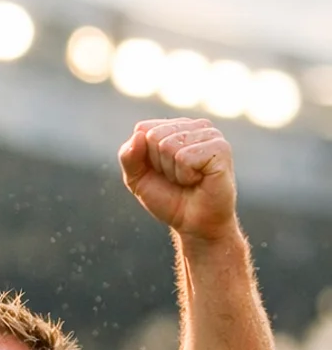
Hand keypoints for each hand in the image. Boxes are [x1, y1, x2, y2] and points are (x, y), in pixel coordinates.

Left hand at [119, 118, 238, 240]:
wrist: (194, 223)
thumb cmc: (169, 198)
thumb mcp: (137, 178)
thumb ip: (128, 156)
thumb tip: (138, 135)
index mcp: (176, 127)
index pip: (143, 129)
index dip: (144, 158)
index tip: (161, 172)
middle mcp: (196, 126)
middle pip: (154, 136)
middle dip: (158, 165)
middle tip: (176, 178)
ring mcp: (211, 135)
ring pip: (168, 146)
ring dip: (172, 172)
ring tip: (188, 179)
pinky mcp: (220, 148)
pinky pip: (184, 157)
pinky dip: (185, 175)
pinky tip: (199, 180)